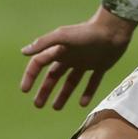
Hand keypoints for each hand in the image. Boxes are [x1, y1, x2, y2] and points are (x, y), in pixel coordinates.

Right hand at [20, 7, 137, 109]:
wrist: (113, 30)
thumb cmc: (87, 32)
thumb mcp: (63, 36)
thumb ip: (43, 43)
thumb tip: (23, 51)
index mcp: (59, 50)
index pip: (39, 64)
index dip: (30, 76)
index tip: (24, 90)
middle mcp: (70, 56)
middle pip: (53, 76)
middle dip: (45, 90)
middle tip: (38, 105)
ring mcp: (85, 62)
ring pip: (71, 82)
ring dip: (63, 95)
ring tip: (56, 108)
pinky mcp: (100, 66)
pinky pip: (92, 82)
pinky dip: (87, 93)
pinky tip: (82, 104)